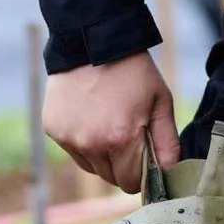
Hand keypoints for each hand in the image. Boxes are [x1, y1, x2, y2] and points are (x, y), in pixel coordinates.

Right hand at [43, 52, 180, 192]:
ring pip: (91, 167)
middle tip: (127, 136)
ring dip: (101, 155)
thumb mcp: (160, 102)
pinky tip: (89, 116)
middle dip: (122, 165)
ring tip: (107, 124)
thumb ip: (168, 143)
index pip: (131, 183)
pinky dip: (82, 141)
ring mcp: (69, 138)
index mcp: (120, 139)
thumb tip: (170, 173)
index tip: (144, 158)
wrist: (92, 40)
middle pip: (111, 178)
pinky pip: (73, 150)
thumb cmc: (132, 71)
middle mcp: (91, 144)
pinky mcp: (53, 129)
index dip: (141, 175)